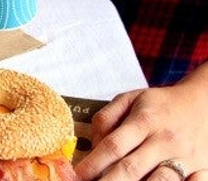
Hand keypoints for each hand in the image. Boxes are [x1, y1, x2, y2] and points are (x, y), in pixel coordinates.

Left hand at [75, 64, 207, 180]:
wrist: (205, 103)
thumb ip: (106, 118)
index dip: (93, 163)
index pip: (114, 146)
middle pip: (131, 169)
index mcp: (145, 120)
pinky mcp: (202, 169)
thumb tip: (93, 144)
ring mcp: (185, 158)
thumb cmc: (161, 105)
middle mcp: (165, 140)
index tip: (77, 175)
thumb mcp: (131, 99)